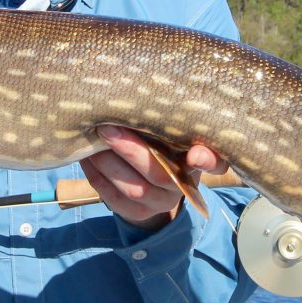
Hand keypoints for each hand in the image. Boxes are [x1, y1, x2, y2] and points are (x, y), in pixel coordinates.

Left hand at [81, 126, 226, 230]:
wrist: (151, 185)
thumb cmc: (161, 143)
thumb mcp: (169, 132)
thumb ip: (165, 120)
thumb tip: (138, 89)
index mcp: (197, 161)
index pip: (214, 163)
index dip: (207, 159)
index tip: (196, 154)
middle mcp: (182, 185)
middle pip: (160, 174)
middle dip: (131, 151)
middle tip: (106, 128)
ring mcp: (160, 202)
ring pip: (134, 188)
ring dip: (108, 164)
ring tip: (92, 141)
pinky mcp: (137, 213)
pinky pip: (114, 199)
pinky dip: (97, 176)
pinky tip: (87, 158)